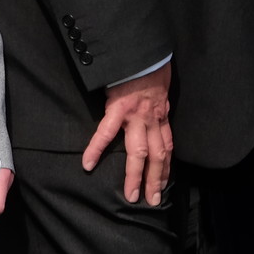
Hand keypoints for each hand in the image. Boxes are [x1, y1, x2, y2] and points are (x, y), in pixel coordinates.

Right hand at [82, 65, 171, 203]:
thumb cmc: (150, 64)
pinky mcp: (118, 108)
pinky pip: (106, 133)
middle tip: (151, 201)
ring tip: (131, 195)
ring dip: (136, 175)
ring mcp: (136, 116)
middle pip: (157, 155)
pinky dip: (96, 149)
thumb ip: (155, 99)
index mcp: (161, 114)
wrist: (142, 51)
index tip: (163, 184)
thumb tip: (152, 104)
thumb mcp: (160, 84)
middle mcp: (152, 119)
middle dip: (155, 180)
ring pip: (139, 152)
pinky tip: (87, 163)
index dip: (165, 167)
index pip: (166, 146)